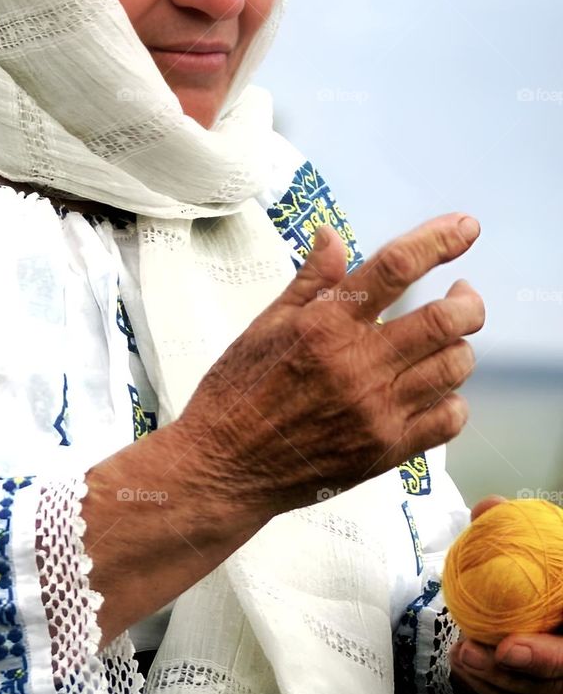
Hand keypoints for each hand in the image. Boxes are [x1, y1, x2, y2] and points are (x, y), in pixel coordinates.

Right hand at [178, 212, 484, 518]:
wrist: (225, 466)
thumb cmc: (238, 392)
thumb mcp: (265, 324)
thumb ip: (311, 280)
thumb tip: (332, 234)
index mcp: (325, 325)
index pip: (395, 268)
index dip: (439, 241)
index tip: (465, 227)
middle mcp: (357, 365)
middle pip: (445, 320)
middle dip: (468, 301)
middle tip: (462, 295)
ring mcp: (376, 411)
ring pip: (453, 366)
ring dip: (459, 346)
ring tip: (445, 341)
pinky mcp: (386, 450)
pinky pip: (448, 419)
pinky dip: (453, 399)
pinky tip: (435, 390)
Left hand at [449, 495, 562, 693]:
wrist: (522, 594)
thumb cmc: (532, 569)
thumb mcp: (525, 544)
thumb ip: (510, 527)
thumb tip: (490, 507)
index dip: (550, 655)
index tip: (508, 647)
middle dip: (518, 673)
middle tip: (471, 651)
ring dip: (497, 681)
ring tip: (460, 655)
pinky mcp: (544, 685)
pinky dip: (492, 688)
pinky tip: (464, 667)